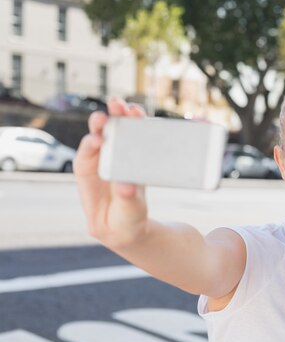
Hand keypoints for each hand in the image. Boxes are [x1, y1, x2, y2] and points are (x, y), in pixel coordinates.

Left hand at [74, 98, 148, 246]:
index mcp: (90, 187)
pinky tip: (143, 117)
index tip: (101, 139)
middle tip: (114, 107)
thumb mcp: (127, 220)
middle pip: (99, 142)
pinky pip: (134, 143)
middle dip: (104, 123)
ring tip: (129, 107)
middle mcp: (101, 172)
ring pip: (116, 138)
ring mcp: (118, 165)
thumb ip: (126, 203)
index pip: (84, 162)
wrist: (144, 234)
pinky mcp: (134, 163)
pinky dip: (138, 129)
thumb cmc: (129, 230)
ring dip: (122, 121)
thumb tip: (127, 184)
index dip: (90, 147)